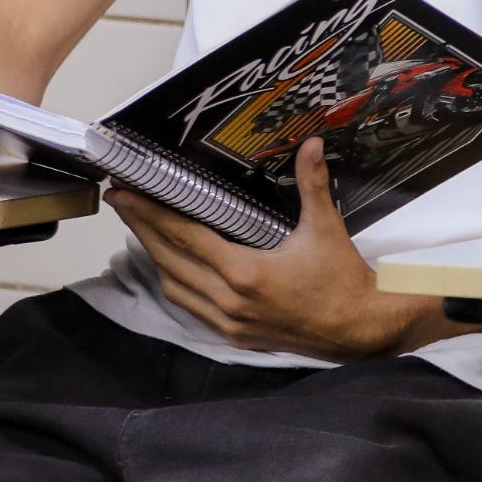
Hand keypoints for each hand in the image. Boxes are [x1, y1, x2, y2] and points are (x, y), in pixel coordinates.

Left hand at [108, 137, 445, 359]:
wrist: (360, 328)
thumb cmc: (343, 278)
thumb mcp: (327, 227)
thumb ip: (313, 184)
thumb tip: (312, 145)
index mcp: (245, 272)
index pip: (185, 238)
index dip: (153, 214)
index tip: (128, 195)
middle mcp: (229, 300)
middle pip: (169, 261)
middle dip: (142, 230)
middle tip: (122, 203)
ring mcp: (229, 322)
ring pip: (175, 289)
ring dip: (155, 259)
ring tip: (141, 231)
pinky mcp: (236, 336)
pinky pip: (192, 308)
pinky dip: (176, 285)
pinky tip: (173, 269)